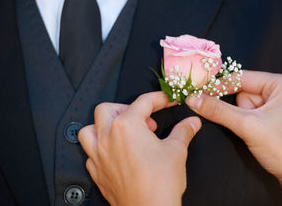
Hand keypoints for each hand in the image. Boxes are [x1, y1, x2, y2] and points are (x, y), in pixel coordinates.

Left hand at [79, 92, 200, 205]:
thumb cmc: (161, 182)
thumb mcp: (176, 150)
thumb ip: (183, 131)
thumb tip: (192, 122)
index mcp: (127, 126)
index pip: (143, 102)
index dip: (159, 99)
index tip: (169, 100)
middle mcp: (108, 137)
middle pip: (107, 109)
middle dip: (126, 108)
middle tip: (145, 119)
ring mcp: (99, 155)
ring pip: (89, 130)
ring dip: (104, 126)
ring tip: (123, 131)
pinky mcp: (97, 172)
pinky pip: (91, 153)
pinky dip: (101, 148)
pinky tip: (116, 153)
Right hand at [186, 70, 281, 205]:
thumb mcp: (247, 126)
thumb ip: (218, 110)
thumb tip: (194, 98)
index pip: (242, 77)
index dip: (219, 87)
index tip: (198, 93)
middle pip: (244, 92)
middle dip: (240, 111)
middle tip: (247, 126)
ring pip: (248, 106)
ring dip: (245, 120)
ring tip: (258, 135)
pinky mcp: (280, 119)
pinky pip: (255, 115)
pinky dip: (250, 125)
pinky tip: (260, 137)